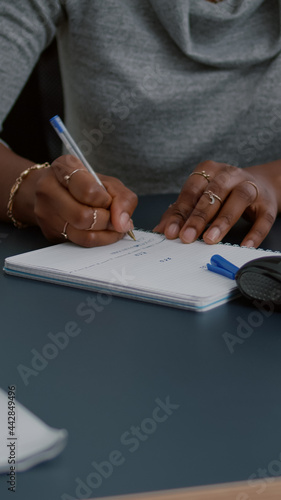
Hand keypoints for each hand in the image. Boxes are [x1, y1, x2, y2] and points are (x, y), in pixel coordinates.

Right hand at [18, 155, 137, 246]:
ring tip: (112, 227)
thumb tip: (124, 223)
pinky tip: (102, 232)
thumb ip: (122, 197)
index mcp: (64, 167)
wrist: (51, 192)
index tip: (109, 201)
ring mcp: (46, 213)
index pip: (88, 191)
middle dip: (107, 221)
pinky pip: (80, 243)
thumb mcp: (106, 182)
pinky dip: (98, 240)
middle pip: (84, 216)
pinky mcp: (50, 232)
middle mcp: (49, 189)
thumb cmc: (82, 185)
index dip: (105, 201)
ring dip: (105, 234)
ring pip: (83, 235)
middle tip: (114, 219)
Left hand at [154, 161, 278, 247]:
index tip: (170, 231)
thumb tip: (160, 230)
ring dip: (223, 220)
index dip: (180, 212)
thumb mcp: (200, 197)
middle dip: (198, 217)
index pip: (191, 191)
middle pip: (213, 194)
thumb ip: (180, 211)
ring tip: (210, 239)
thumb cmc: (223, 193)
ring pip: (238, 199)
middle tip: (187, 237)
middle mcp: (230, 175)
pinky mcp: (267, 203)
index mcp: (209, 171)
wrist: (261, 184)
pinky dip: (254, 232)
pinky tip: (244, 245)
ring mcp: (251, 187)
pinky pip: (262, 218)